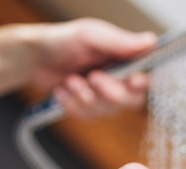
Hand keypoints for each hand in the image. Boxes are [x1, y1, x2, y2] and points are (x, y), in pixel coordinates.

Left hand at [28, 18, 156, 118]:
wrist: (34, 58)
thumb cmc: (63, 41)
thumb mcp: (90, 35)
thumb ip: (120, 42)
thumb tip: (151, 42)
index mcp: (125, 58)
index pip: (147, 76)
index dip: (143, 83)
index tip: (133, 80)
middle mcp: (119, 79)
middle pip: (132, 101)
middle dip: (111, 92)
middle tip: (93, 77)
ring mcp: (104, 96)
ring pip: (108, 111)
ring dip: (85, 96)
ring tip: (70, 79)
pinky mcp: (89, 108)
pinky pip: (89, 117)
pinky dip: (72, 104)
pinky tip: (63, 89)